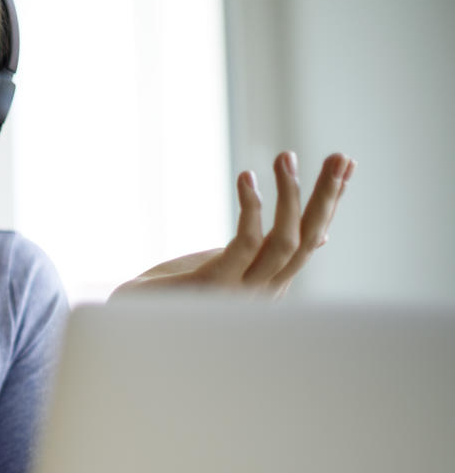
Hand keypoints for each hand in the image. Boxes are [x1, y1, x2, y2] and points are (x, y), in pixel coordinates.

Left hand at [112, 152, 355, 298]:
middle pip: (308, 242)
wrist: (127, 315)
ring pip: (284, 242)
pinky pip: (245, 244)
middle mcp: (262, 294)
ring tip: (286, 157)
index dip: (330, 203)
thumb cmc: (177, 292)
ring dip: (291, 196)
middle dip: (327, 198)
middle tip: (340, 156)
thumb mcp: (232, 265)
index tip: (346, 165)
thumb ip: (269, 252)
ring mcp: (239, 294)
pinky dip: (251, 208)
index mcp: (269, 285)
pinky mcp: (212, 286)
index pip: (312, 240)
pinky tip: (247, 178)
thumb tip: (323, 236)